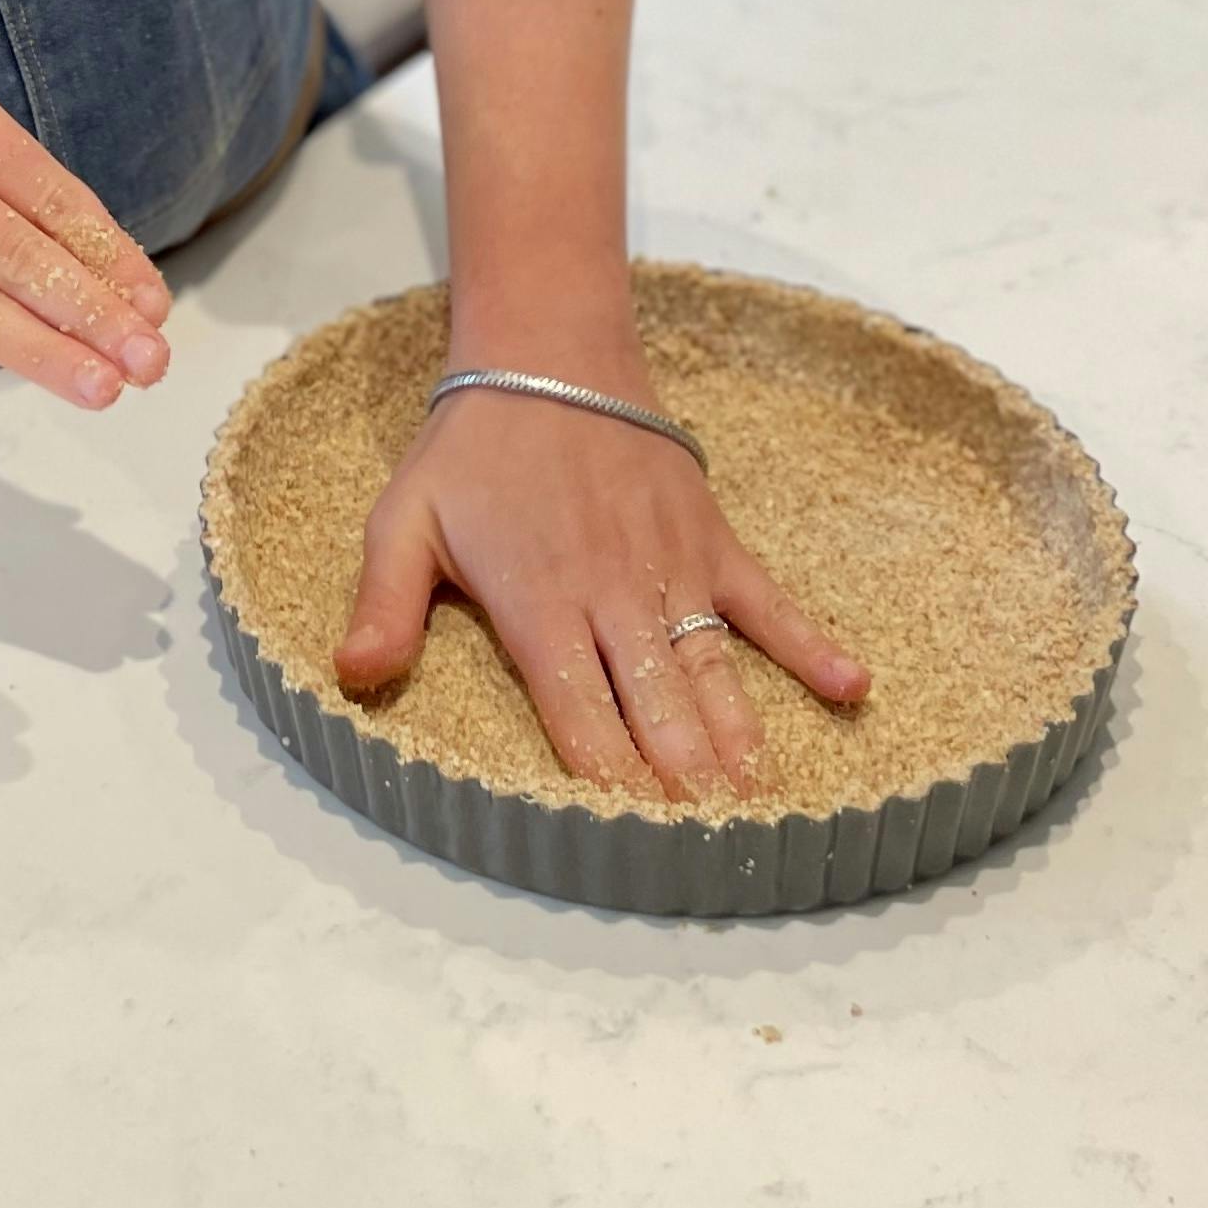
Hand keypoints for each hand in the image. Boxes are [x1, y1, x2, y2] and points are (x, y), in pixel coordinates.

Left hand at [334, 367, 869, 798]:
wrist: (547, 353)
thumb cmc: (469, 448)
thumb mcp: (402, 520)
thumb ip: (382, 603)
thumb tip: (353, 678)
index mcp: (539, 604)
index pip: (581, 718)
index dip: (610, 786)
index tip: (634, 847)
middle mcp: (612, 595)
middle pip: (656, 710)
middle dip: (684, 786)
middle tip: (715, 853)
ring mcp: (671, 567)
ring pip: (711, 673)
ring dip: (739, 743)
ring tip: (764, 810)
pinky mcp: (711, 539)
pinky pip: (768, 602)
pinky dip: (812, 645)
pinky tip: (854, 688)